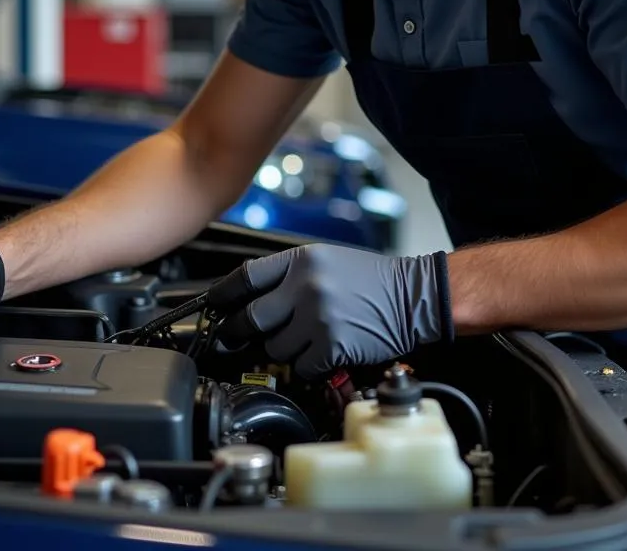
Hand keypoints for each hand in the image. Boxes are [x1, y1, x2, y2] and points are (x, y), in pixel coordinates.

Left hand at [207, 244, 452, 377]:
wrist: (413, 297)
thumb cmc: (370, 280)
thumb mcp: (325, 261)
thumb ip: (288, 276)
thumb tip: (247, 299)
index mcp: (301, 260)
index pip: (245, 278)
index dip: (222, 296)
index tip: (213, 308)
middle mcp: (305, 286)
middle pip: (251, 318)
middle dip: (239, 332)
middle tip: (236, 337)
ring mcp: (317, 317)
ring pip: (274, 347)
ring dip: (281, 350)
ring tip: (301, 340)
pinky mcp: (331, 346)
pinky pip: (299, 367)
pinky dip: (306, 367)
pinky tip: (321, 354)